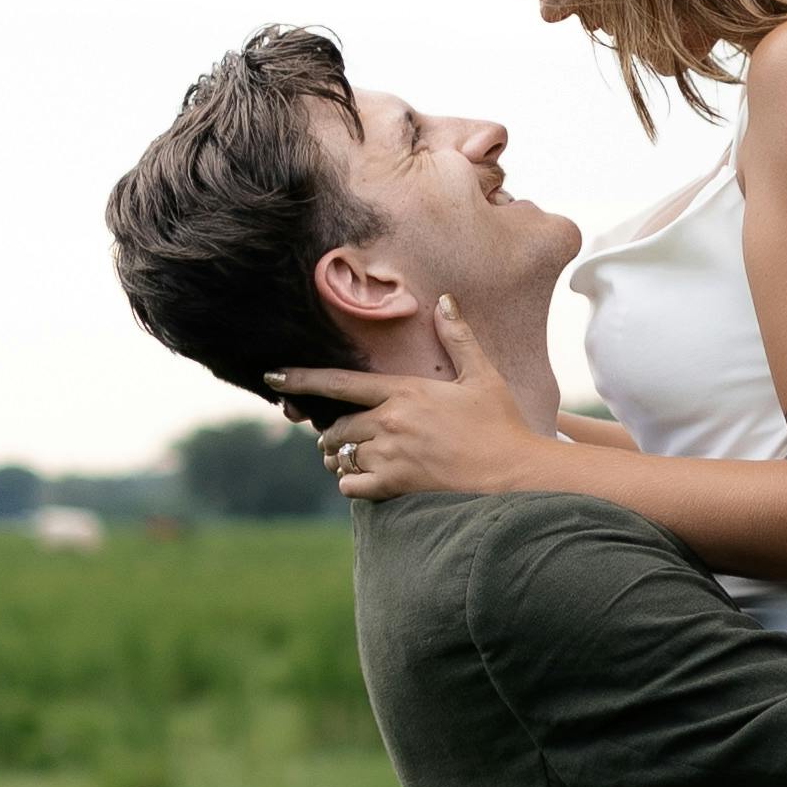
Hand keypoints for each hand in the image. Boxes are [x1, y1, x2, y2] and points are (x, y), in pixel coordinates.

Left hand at [263, 297, 549, 503]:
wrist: (515, 474)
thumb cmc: (501, 424)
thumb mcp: (482, 376)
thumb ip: (458, 338)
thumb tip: (445, 300)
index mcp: (404, 391)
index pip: (339, 383)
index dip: (301, 379)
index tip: (272, 377)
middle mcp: (390, 421)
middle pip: (336, 426)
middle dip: (333, 433)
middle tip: (340, 437)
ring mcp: (390, 454)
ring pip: (341, 456)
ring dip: (342, 458)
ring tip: (355, 459)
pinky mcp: (395, 485)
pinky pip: (351, 486)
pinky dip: (352, 484)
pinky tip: (367, 481)